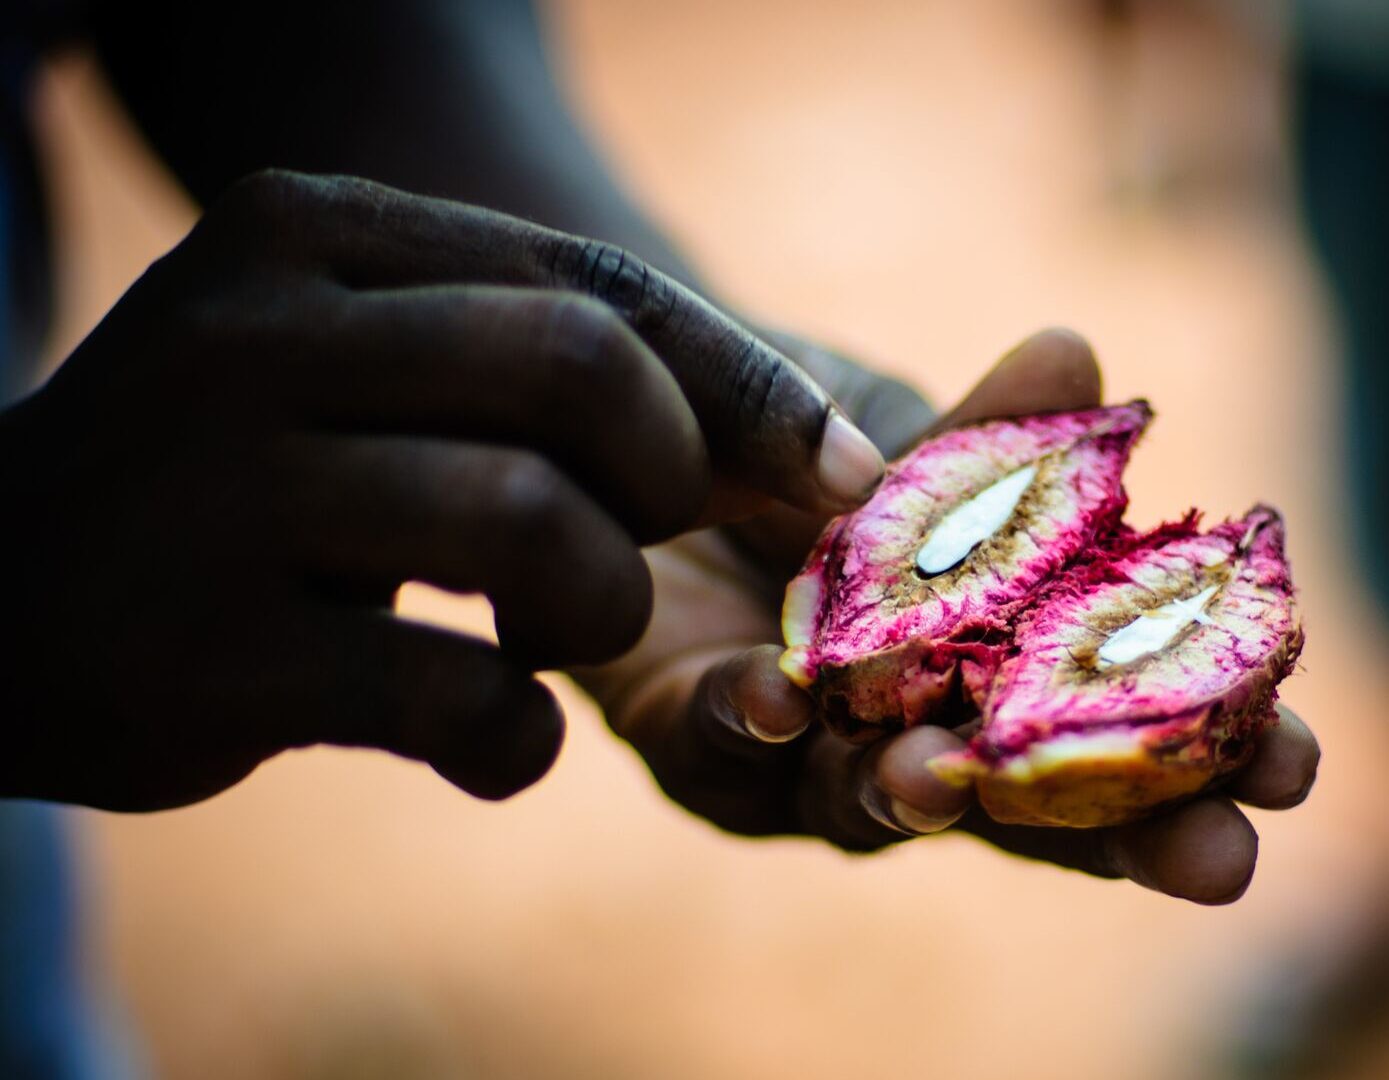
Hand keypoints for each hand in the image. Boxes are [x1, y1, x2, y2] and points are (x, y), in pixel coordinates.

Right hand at [0, 170, 887, 810]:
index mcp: (309, 233)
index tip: (837, 471)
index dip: (742, 387)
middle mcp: (251, 332)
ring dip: (597, 607)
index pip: (591, 285)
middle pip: (578, 372)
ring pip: (531, 525)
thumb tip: (796, 444)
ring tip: (544, 635)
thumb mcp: (352, 368)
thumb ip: (534, 372)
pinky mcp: (205, 652)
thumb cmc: (234, 476)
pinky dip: (517, 737)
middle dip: (672, 478)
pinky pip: (454, 693)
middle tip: (645, 542)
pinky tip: (488, 740)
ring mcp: (215, 490)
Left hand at [582, 330, 1320, 904]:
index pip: (1125, 734)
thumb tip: (1076, 353)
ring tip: (947, 773)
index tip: (1302, 767)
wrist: (655, 429)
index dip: (1215, 757)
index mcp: (1006, 677)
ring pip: (873, 804)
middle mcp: (921, 740)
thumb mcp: (914, 436)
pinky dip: (755, 725)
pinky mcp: (695, 744)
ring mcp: (807, 762)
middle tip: (1219, 861)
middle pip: (1036, 815)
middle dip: (1127, 836)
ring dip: (918, 790)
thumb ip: (989, 433)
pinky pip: (727, 752)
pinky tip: (778, 699)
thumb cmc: (815, 451)